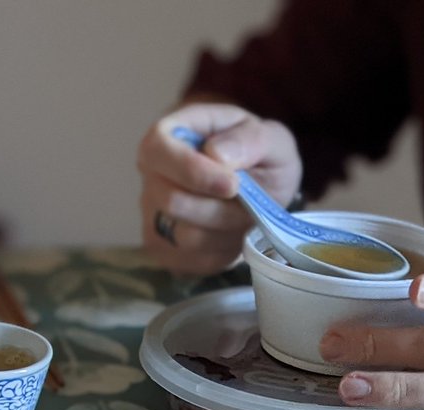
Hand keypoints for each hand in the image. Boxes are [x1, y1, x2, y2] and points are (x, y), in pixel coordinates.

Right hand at [137, 102, 302, 274]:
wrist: (260, 190)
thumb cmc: (259, 156)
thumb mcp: (271, 138)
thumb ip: (249, 140)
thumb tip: (216, 154)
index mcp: (168, 136)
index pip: (157, 150)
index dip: (192, 170)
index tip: (232, 184)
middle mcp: (151, 176)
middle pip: (171, 201)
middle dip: (220, 208)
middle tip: (250, 201)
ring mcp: (152, 215)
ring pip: (184, 236)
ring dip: (226, 230)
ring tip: (244, 215)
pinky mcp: (162, 249)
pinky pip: (191, 260)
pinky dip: (222, 250)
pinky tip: (232, 233)